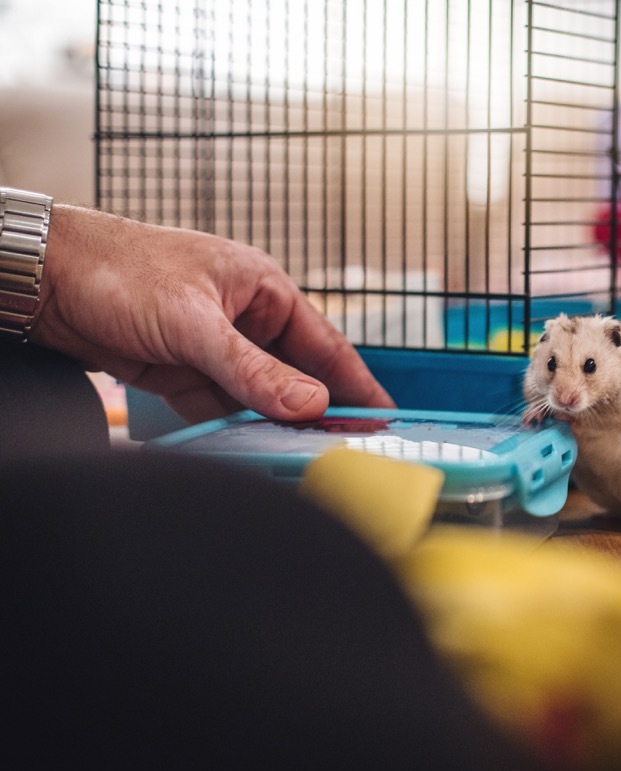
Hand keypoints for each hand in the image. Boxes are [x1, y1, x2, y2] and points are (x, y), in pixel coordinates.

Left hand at [30, 204, 393, 422]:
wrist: (42, 277)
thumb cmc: (118, 269)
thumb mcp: (195, 322)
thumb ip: (252, 370)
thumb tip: (310, 404)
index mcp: (262, 289)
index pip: (325, 344)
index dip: (357, 382)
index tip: (385, 417)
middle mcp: (244, 318)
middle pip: (295, 374)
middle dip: (318, 411)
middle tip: (346, 448)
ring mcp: (214, 347)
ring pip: (259, 396)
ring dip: (272, 424)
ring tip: (298, 456)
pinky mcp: (181, 372)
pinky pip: (220, 407)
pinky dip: (231, 427)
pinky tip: (247, 448)